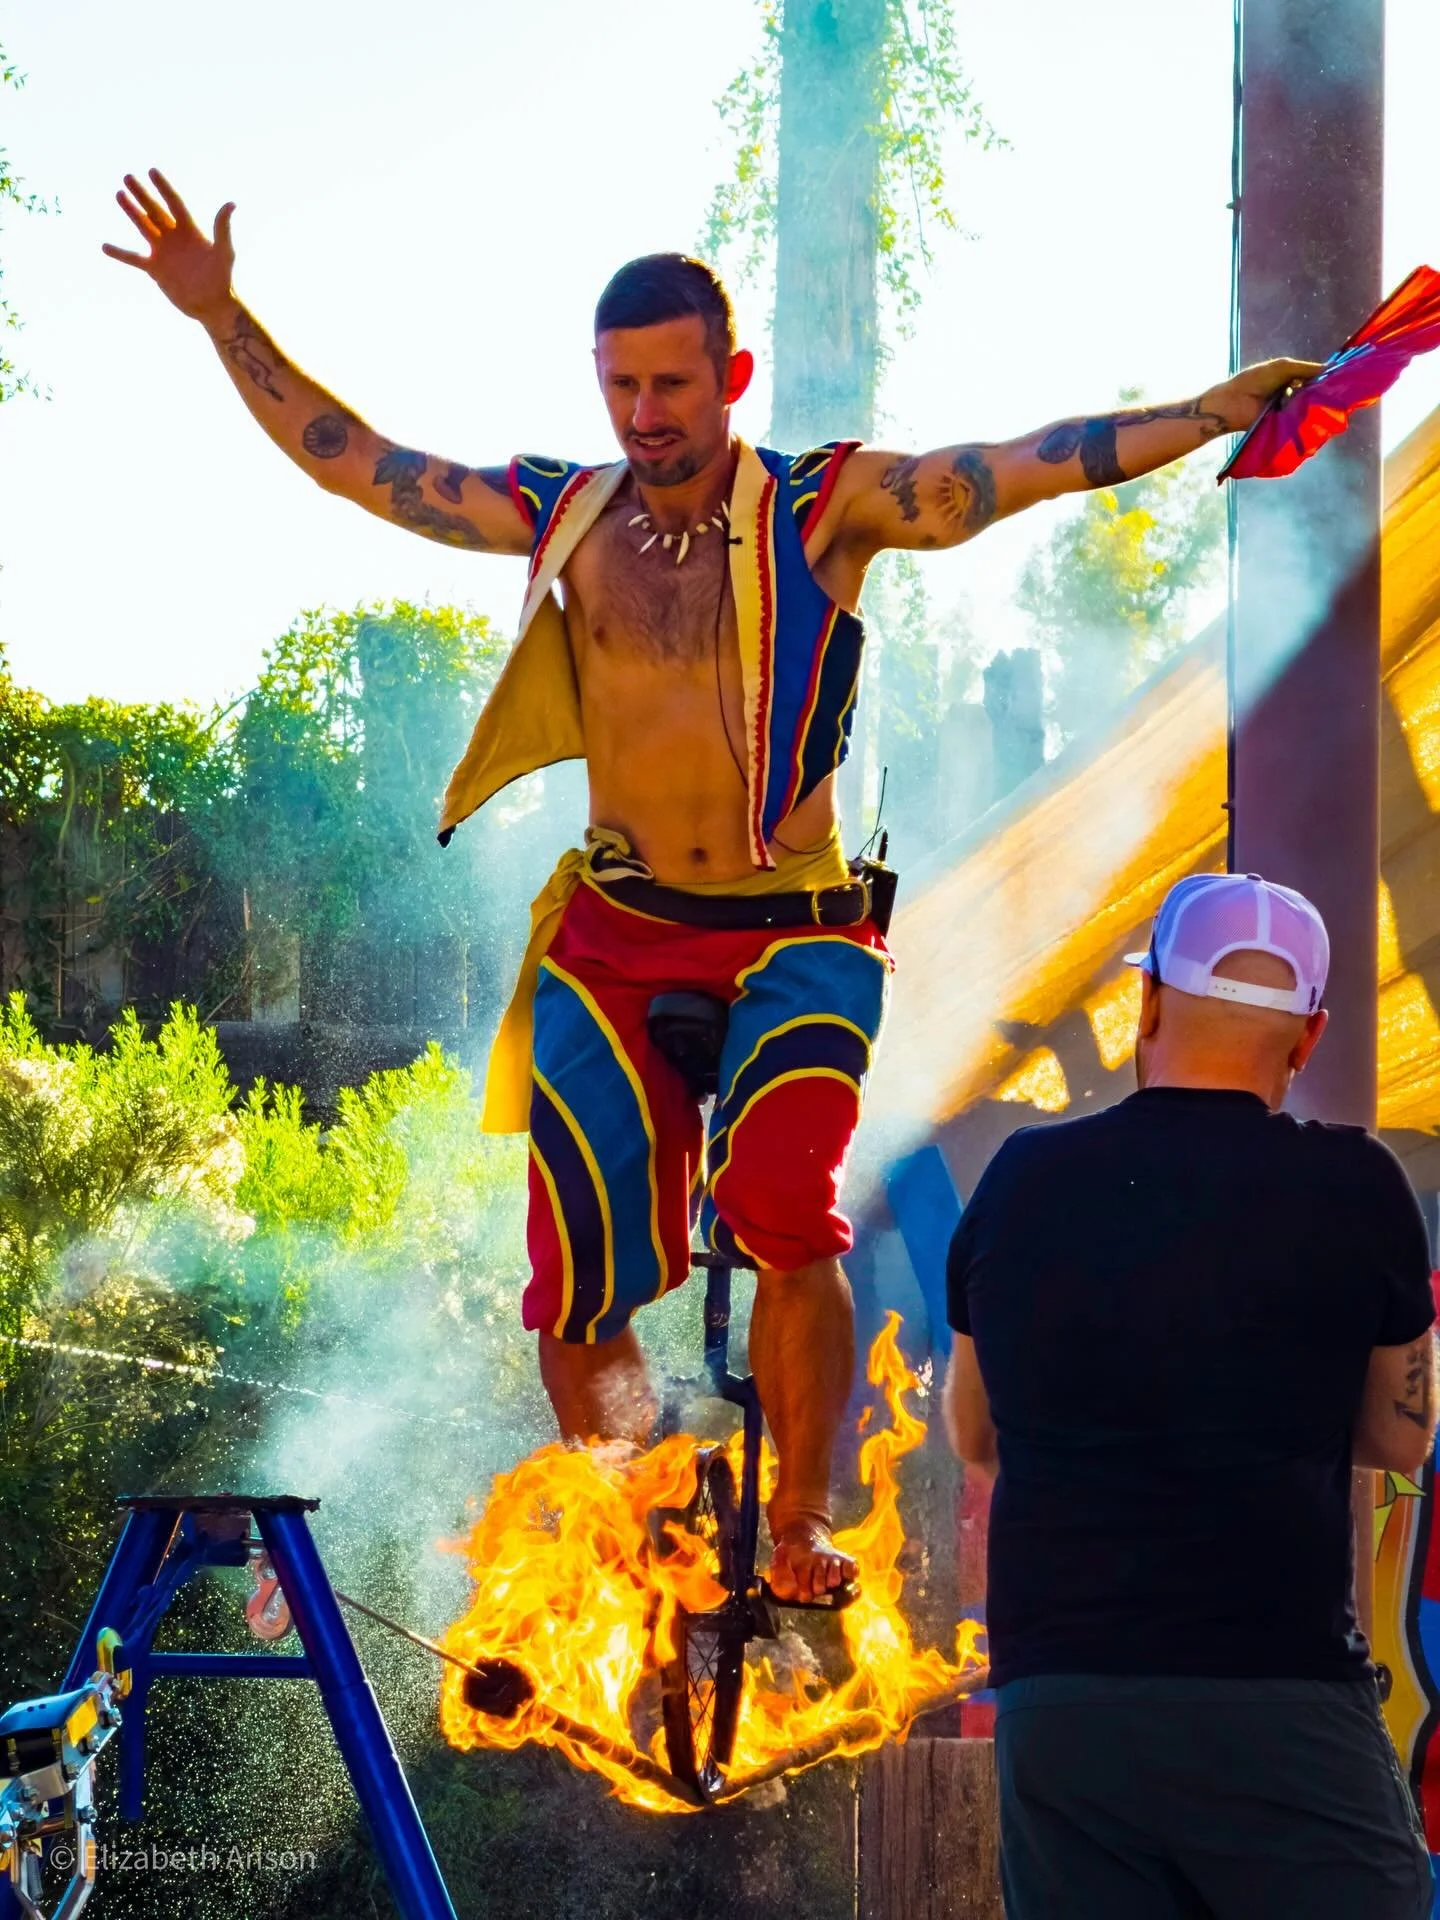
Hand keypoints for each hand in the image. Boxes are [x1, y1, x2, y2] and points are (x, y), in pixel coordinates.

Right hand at [102, 169, 235, 324]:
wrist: (212, 306)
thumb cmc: (222, 279)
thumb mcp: (225, 252)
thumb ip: (223, 228)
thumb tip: (231, 204)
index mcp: (190, 231)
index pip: (174, 203)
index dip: (164, 188)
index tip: (152, 171)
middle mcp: (174, 237)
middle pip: (155, 210)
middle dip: (142, 194)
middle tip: (128, 177)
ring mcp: (163, 252)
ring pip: (144, 227)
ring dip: (131, 211)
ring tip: (119, 194)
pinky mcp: (155, 269)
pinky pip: (133, 258)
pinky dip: (120, 253)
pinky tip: (104, 247)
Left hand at [1200, 357, 1324, 433]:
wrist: (1233, 402)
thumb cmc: (1254, 380)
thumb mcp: (1282, 367)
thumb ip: (1305, 368)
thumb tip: (1328, 369)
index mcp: (1288, 378)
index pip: (1311, 378)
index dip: (1323, 379)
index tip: (1338, 379)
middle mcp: (1289, 393)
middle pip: (1311, 393)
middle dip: (1320, 393)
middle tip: (1336, 393)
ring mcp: (1286, 409)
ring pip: (1306, 406)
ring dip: (1313, 404)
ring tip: (1324, 402)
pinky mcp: (1282, 423)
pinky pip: (1298, 420)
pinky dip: (1304, 417)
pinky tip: (1313, 414)